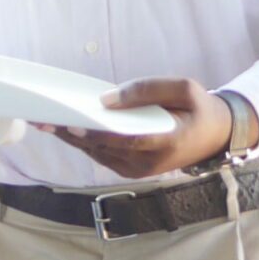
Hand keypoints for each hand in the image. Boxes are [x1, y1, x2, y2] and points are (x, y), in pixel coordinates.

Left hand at [43, 78, 235, 179]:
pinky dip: (83, 143)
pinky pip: (102, 156)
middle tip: (44, 119)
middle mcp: (149, 163)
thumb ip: (147, 90)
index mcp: (167, 142)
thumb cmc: (199, 108)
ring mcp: (138, 171)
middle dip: (72, 134)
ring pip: (98, 155)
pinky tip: (65, 129)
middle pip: (104, 149)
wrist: (214, 136)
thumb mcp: (184, 88)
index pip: (126, 141)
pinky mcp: (131, 170)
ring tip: (45, 123)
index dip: (98, 135)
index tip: (72, 125)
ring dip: (72, 140)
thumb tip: (106, 98)